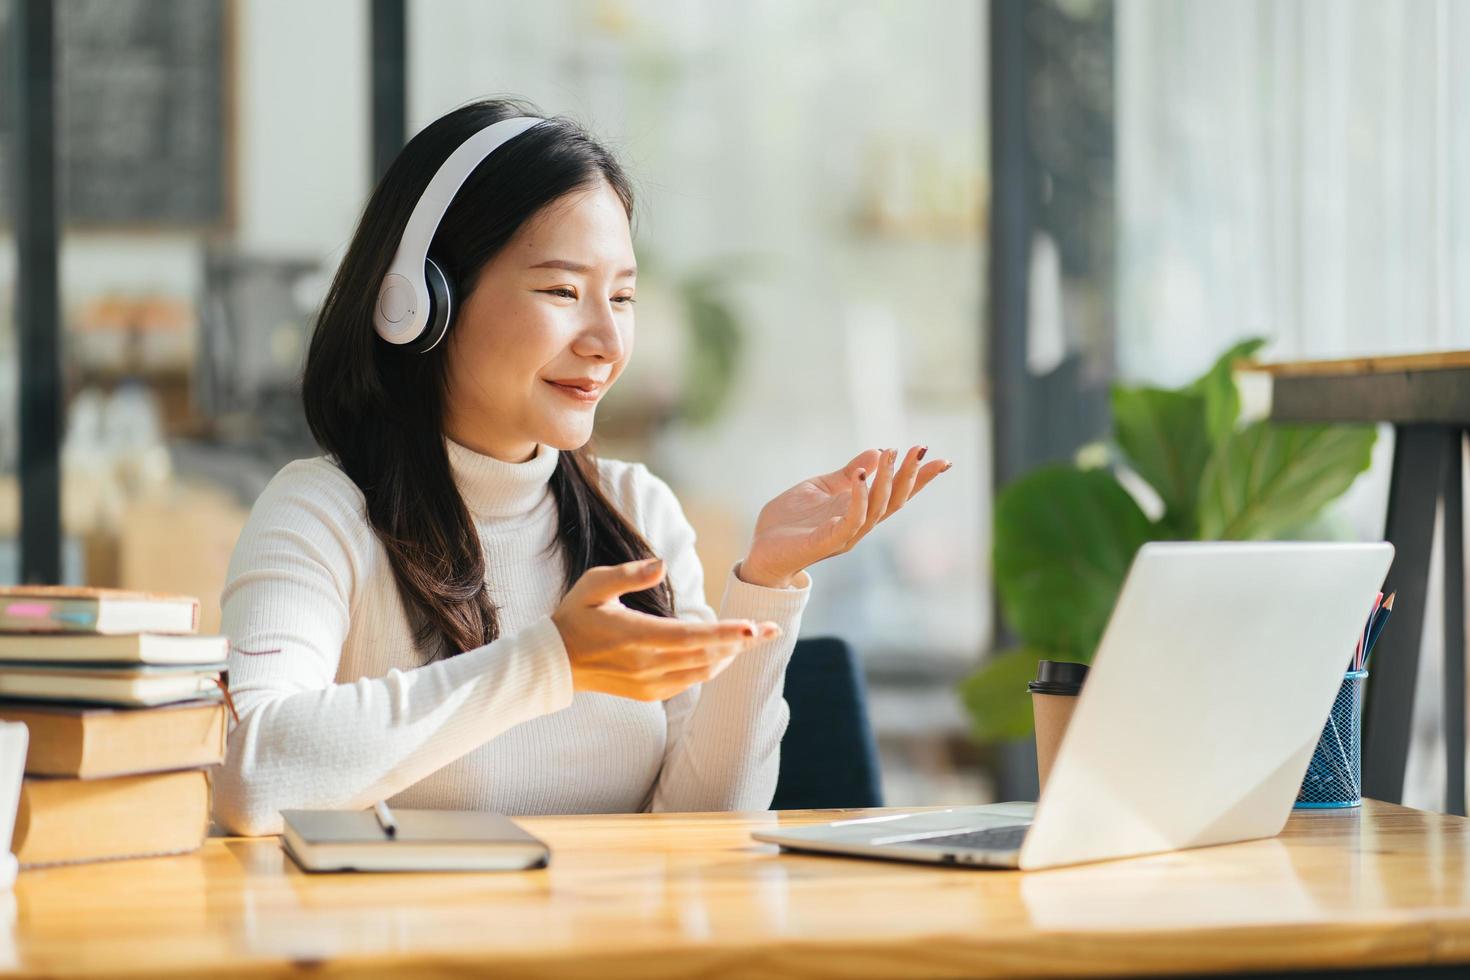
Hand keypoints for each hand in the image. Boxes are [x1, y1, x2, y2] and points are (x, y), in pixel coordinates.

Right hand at [552, 557, 781, 700]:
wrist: (555, 662)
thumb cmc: (575, 615)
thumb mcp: (594, 585)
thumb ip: (629, 574)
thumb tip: (661, 564)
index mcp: (634, 637)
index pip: (689, 638)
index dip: (723, 634)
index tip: (752, 627)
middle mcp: (645, 665)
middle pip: (705, 656)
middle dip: (742, 642)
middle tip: (772, 628)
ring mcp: (648, 683)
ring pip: (702, 672)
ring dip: (731, 655)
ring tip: (756, 638)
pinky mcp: (649, 694)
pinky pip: (690, 682)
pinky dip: (712, 668)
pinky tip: (726, 654)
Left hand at [740, 446, 950, 587]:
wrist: (762, 550)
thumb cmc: (790, 521)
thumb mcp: (821, 488)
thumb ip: (847, 473)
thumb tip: (877, 451)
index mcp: (859, 511)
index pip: (895, 494)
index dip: (918, 478)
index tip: (941, 459)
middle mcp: (859, 525)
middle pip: (894, 501)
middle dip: (910, 476)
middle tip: (919, 450)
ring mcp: (845, 535)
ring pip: (877, 510)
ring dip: (886, 481)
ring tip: (891, 455)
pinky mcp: (827, 541)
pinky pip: (851, 521)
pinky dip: (860, 498)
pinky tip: (862, 476)